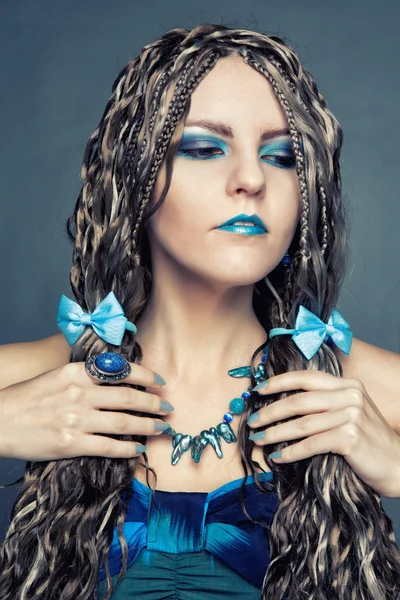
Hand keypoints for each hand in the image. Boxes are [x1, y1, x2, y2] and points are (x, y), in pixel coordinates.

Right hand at [0, 362, 172, 461]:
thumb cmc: (28, 398)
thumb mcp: (57, 376)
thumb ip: (86, 376)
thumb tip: (118, 379)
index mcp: (76, 372)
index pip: (121, 370)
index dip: (146, 375)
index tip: (160, 381)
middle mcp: (79, 393)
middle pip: (128, 397)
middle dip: (153, 403)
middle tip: (168, 407)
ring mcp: (76, 419)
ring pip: (124, 422)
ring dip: (148, 425)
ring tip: (161, 428)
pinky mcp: (71, 443)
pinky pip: (109, 446)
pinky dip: (128, 448)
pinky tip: (138, 448)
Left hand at [247, 371, 399, 497]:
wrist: (399, 466)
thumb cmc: (369, 442)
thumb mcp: (350, 412)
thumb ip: (325, 403)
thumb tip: (282, 403)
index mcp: (348, 384)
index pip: (306, 377)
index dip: (278, 382)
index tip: (257, 390)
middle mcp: (350, 395)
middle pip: (299, 400)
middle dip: (270, 411)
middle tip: (251, 421)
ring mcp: (352, 415)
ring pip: (302, 423)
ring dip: (275, 433)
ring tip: (258, 440)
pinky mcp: (350, 437)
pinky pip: (310, 444)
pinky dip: (290, 452)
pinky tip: (277, 457)